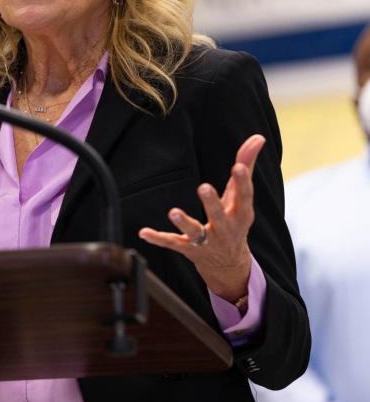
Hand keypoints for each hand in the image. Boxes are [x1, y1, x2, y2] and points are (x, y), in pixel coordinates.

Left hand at [138, 134, 265, 302]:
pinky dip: (158, 239)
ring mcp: (207, 242)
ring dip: (184, 223)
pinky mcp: (189, 250)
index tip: (237, 167)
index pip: (244, 197)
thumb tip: (258, 137)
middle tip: (204, 187)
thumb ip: (246, 166)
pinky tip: (144, 232)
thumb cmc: (234, 219)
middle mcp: (225, 229)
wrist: (230, 265)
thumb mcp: (240, 196)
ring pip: (195, 233)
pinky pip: (173, 243)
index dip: (242, 182)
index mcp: (241, 214)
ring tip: (172, 212)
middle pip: (219, 216)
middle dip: (212, 203)